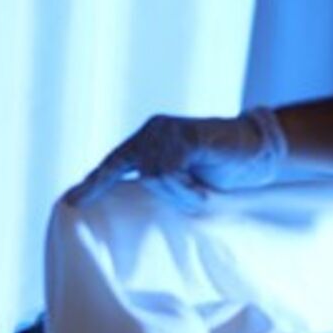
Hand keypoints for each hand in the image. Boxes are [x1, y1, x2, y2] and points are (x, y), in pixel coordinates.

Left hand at [63, 107, 287, 209]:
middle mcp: (153, 130)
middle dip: (167, 194)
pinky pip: (171, 171)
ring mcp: (169, 129)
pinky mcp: (187, 133)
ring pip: (154, 175)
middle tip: (195, 197)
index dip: (94, 184)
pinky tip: (202, 188)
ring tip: (201, 192)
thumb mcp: (184, 179)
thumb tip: (137, 203)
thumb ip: (160, 183)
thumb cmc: (224, 167)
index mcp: (148, 140)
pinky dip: (186, 187)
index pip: (114, 164)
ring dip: (179, 192)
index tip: (71, 203)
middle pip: (139, 174)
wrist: (260, 149)